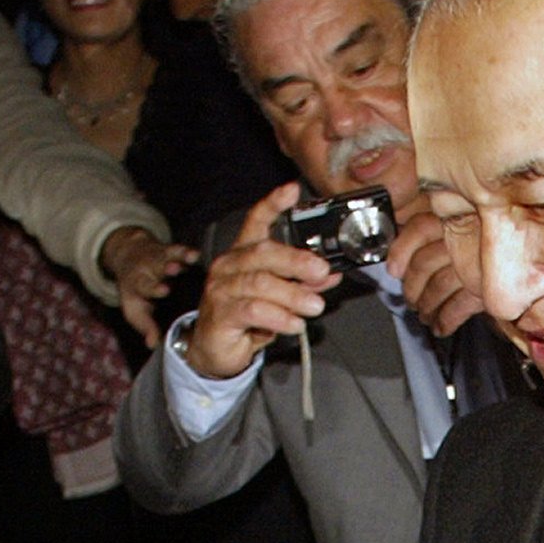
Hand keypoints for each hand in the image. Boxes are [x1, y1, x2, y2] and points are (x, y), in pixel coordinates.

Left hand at [101, 226, 197, 347]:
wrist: (128, 260)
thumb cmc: (135, 292)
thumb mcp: (135, 310)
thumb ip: (146, 327)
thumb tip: (153, 344)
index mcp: (139, 285)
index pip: (146, 286)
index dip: (155, 289)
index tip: (164, 290)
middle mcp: (148, 270)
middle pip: (158, 268)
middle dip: (167, 268)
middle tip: (174, 269)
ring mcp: (159, 260)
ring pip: (169, 257)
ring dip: (179, 257)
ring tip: (190, 257)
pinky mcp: (169, 252)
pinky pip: (178, 250)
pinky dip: (187, 252)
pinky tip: (196, 254)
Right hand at [186, 183, 340, 380]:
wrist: (214, 351)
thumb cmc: (246, 319)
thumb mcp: (279, 298)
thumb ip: (302, 283)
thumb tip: (329, 274)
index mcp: (243, 254)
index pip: (256, 221)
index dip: (273, 204)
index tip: (292, 190)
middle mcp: (229, 266)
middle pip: (263, 252)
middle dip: (297, 260)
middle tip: (321, 272)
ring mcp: (221, 289)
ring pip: (260, 283)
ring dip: (293, 295)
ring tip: (314, 306)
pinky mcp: (220, 314)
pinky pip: (253, 310)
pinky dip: (279, 316)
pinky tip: (294, 324)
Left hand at [386, 207, 481, 337]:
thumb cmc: (507, 249)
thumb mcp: (473, 233)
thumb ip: (442, 237)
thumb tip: (406, 259)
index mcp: (461, 215)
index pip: (419, 228)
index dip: (401, 251)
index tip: (394, 269)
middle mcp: (467, 234)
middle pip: (423, 263)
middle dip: (413, 287)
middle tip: (412, 299)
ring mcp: (477, 262)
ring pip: (437, 286)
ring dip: (427, 306)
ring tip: (425, 315)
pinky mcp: (487, 288)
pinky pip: (457, 307)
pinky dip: (445, 320)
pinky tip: (441, 327)